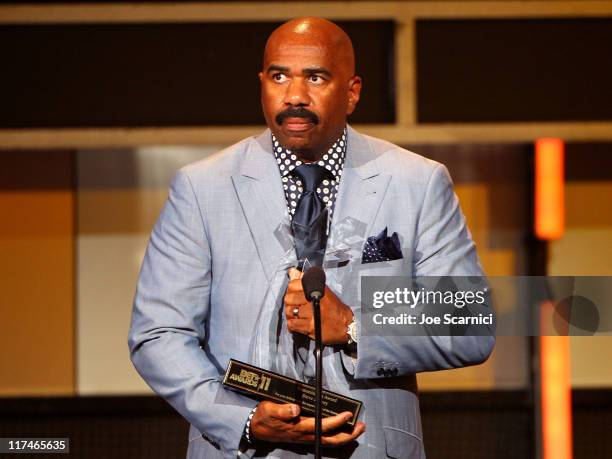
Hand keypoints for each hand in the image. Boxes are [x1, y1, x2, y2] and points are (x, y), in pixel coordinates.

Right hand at [250, 401, 365, 444]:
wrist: (255, 429)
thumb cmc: (263, 417)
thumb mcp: (269, 409)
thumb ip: (282, 409)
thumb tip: (295, 408)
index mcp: (298, 427)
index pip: (322, 425)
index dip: (336, 421)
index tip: (347, 413)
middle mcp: (304, 435)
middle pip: (331, 439)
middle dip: (348, 435)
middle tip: (362, 426)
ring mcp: (305, 438)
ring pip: (329, 441)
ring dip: (345, 437)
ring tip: (357, 428)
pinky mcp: (303, 438)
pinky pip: (323, 440)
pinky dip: (336, 437)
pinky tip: (342, 432)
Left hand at [284, 268, 353, 343]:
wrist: (345, 325)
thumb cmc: (333, 307)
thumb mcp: (322, 290)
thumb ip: (304, 281)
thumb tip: (291, 271)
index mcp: (317, 288)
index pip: (293, 284)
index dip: (291, 290)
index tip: (294, 294)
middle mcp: (314, 299)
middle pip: (289, 298)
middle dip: (289, 303)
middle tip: (295, 306)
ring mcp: (312, 314)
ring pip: (289, 312)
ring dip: (290, 315)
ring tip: (296, 316)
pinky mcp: (311, 327)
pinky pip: (292, 324)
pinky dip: (292, 325)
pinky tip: (297, 324)